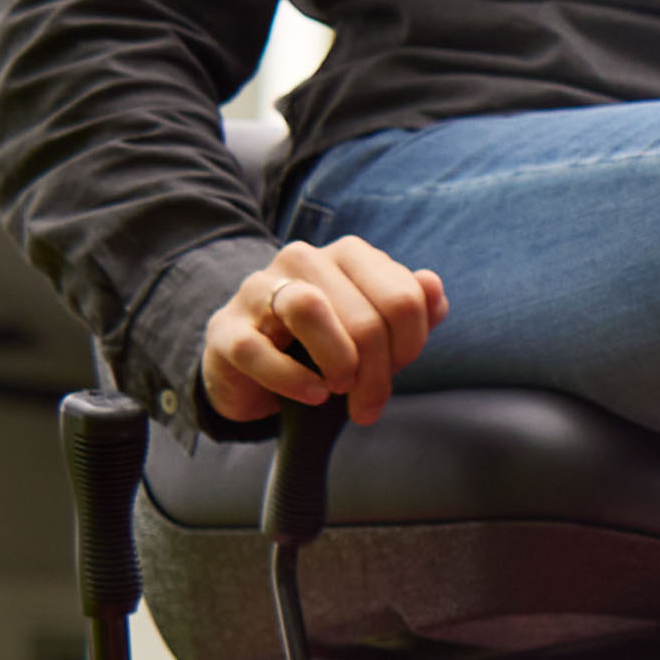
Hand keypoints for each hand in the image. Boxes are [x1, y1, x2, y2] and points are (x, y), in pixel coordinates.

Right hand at [197, 237, 442, 420]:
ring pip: (309, 308)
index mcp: (347, 256)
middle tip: (368, 403)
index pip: (404, 296)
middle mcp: (303, 260)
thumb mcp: (374, 332)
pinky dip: (292, 379)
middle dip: (377, 371)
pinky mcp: (226, 329)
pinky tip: (312, 394)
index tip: (397, 371)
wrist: (252, 369)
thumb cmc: (321, 348)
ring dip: (337, 361)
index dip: (411, 344)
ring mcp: (258, 289)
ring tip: (340, 389)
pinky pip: (258, 349)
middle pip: (363, 314)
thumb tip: (433, 287)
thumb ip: (409, 310)